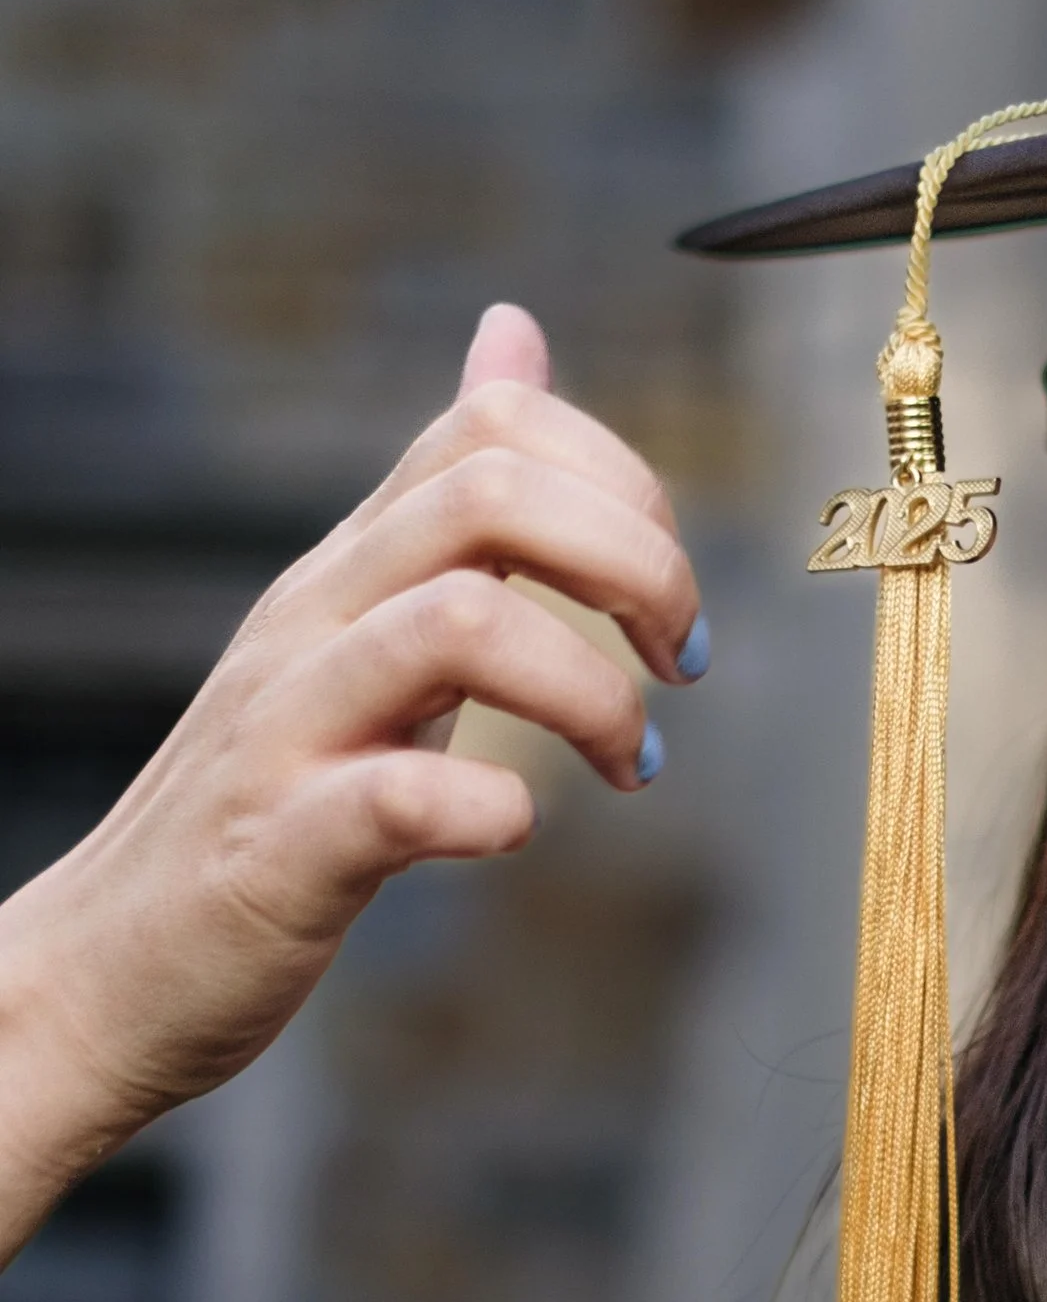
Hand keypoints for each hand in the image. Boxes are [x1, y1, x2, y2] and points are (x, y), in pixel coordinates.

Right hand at [0, 305, 705, 1263]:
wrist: (110, 965)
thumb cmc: (265, 803)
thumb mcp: (362, 620)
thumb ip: (444, 499)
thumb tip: (514, 337)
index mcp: (351, 568)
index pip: (493, 426)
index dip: (623, 486)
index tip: (669, 605)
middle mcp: (315, 620)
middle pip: (491, 493)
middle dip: (637, 565)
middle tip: (682, 667)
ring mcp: (290, 729)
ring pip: (457, 623)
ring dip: (590, 691)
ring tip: (629, 761)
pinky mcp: (280, 850)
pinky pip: (396, 796)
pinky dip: (490, 813)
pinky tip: (514, 831)